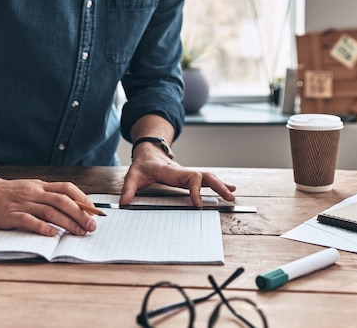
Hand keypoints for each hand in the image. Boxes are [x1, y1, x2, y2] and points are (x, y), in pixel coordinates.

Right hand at [0, 175, 97, 236]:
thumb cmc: (9, 193)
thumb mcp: (31, 189)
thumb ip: (48, 196)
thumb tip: (73, 207)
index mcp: (41, 186)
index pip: (67, 189)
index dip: (83, 199)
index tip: (95, 211)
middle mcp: (34, 193)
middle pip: (62, 201)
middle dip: (80, 214)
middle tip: (91, 226)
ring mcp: (22, 203)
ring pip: (49, 211)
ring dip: (67, 222)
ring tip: (79, 232)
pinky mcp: (9, 215)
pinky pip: (28, 220)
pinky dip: (41, 227)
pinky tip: (51, 234)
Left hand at [120, 144, 235, 205]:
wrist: (149, 151)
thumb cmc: (143, 164)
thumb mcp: (132, 175)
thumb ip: (128, 188)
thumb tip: (124, 203)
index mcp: (171, 171)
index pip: (190, 178)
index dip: (196, 190)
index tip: (199, 205)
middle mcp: (183, 171)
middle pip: (205, 175)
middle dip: (218, 186)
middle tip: (229, 197)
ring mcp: (188, 173)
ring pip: (209, 177)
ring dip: (221, 185)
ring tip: (232, 195)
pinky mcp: (190, 177)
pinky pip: (206, 180)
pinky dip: (219, 184)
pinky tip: (230, 189)